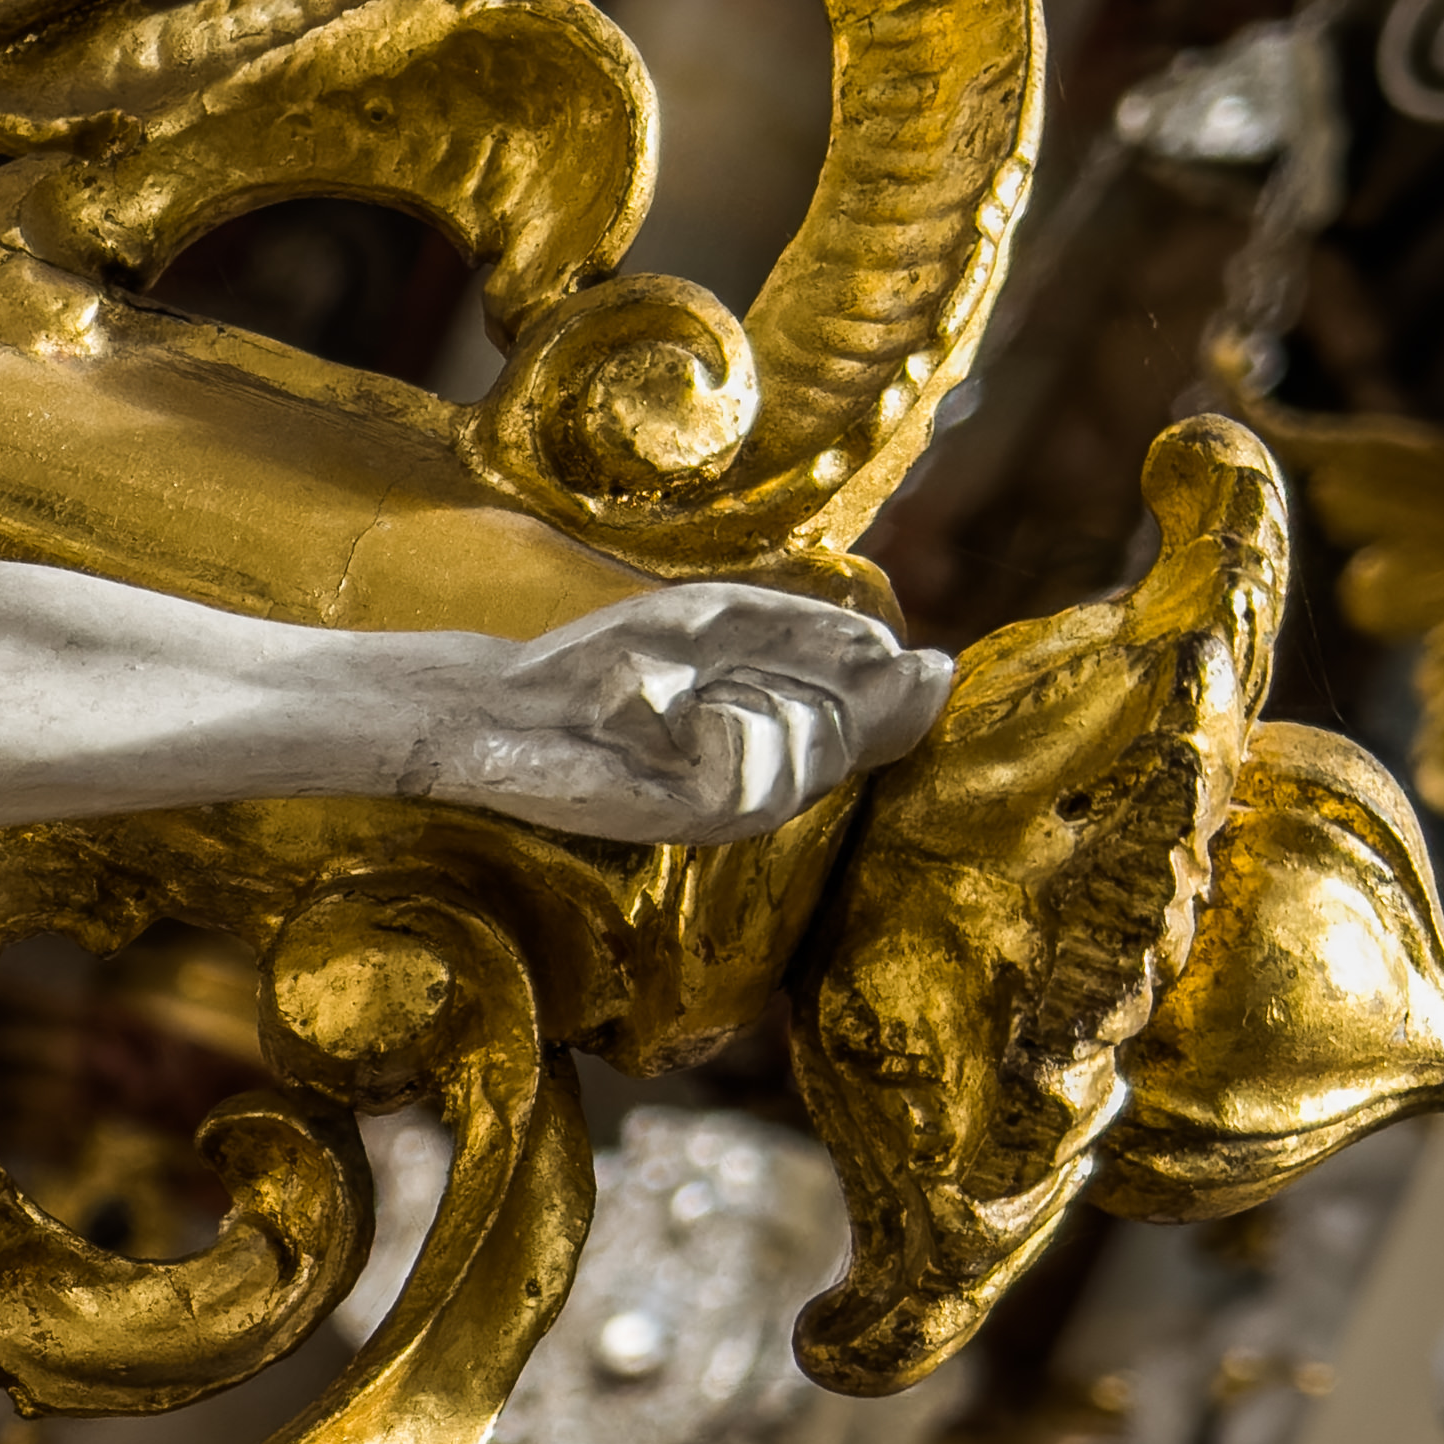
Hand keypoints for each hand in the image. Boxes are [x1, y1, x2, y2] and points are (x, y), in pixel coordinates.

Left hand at [423, 583, 951, 846]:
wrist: (507, 708)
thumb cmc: (609, 665)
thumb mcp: (729, 624)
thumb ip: (827, 641)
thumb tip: (935, 667)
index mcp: (801, 729)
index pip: (897, 705)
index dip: (872, 672)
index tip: (797, 649)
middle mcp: (788, 775)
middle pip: (861, 714)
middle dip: (784, 665)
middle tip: (701, 674)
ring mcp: (752, 803)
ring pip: (811, 737)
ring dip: (740, 692)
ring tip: (676, 703)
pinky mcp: (707, 819)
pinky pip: (756, 756)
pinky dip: (708, 722)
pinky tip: (659, 730)